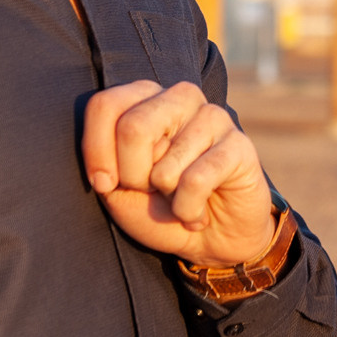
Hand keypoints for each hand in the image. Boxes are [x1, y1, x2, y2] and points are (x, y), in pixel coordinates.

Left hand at [81, 80, 275, 266]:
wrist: (211, 239)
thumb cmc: (160, 207)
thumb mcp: (119, 191)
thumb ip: (105, 168)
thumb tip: (105, 172)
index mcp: (146, 98)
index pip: (104, 105)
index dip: (96, 152)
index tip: (105, 184)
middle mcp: (180, 97)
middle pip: (132, 128)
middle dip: (132, 177)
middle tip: (150, 190)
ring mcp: (214, 117)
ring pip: (164, 166)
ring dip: (167, 198)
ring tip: (182, 197)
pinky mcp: (240, 145)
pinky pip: (196, 182)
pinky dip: (189, 211)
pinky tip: (199, 211)